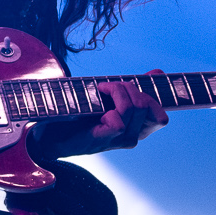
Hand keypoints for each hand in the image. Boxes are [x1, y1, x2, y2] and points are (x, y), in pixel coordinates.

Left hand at [34, 78, 168, 159]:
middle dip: (127, 87)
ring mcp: (119, 141)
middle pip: (145, 104)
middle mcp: (133, 137)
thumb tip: (159, 73)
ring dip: (116, 91)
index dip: (152, 97)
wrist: (54, 135)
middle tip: (108, 86)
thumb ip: (136, 88)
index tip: (131, 85)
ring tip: (100, 89)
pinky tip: (95, 104)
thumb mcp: (112, 99)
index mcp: (138, 129)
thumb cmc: (83, 115)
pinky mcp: (104, 140)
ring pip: (133, 109)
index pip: (161, 117)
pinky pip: (118, 121)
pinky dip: (107, 106)